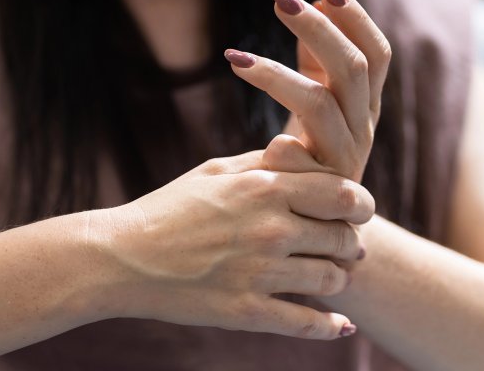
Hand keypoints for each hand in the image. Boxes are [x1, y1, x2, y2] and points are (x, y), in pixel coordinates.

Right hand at [87, 151, 373, 339]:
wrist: (121, 257)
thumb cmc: (168, 208)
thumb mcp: (215, 171)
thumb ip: (264, 163)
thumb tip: (305, 156)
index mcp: (265, 188)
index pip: (343, 194)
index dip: (362, 203)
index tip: (361, 210)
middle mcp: (271, 229)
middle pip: (345, 238)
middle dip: (352, 243)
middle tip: (349, 247)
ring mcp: (260, 274)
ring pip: (331, 280)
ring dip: (338, 280)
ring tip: (332, 277)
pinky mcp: (246, 312)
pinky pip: (307, 324)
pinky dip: (330, 327)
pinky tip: (340, 325)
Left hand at [225, 0, 390, 182]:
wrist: (320, 225)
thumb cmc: (313, 152)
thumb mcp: (320, 101)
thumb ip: (318, 57)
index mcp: (366, 104)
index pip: (376, 53)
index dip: (355, 18)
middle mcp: (363, 128)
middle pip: (353, 67)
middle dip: (317, 29)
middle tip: (279, 0)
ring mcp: (343, 159)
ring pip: (320, 104)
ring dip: (275, 75)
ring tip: (235, 58)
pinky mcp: (319, 191)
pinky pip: (299, 160)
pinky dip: (283, 148)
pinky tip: (265, 146)